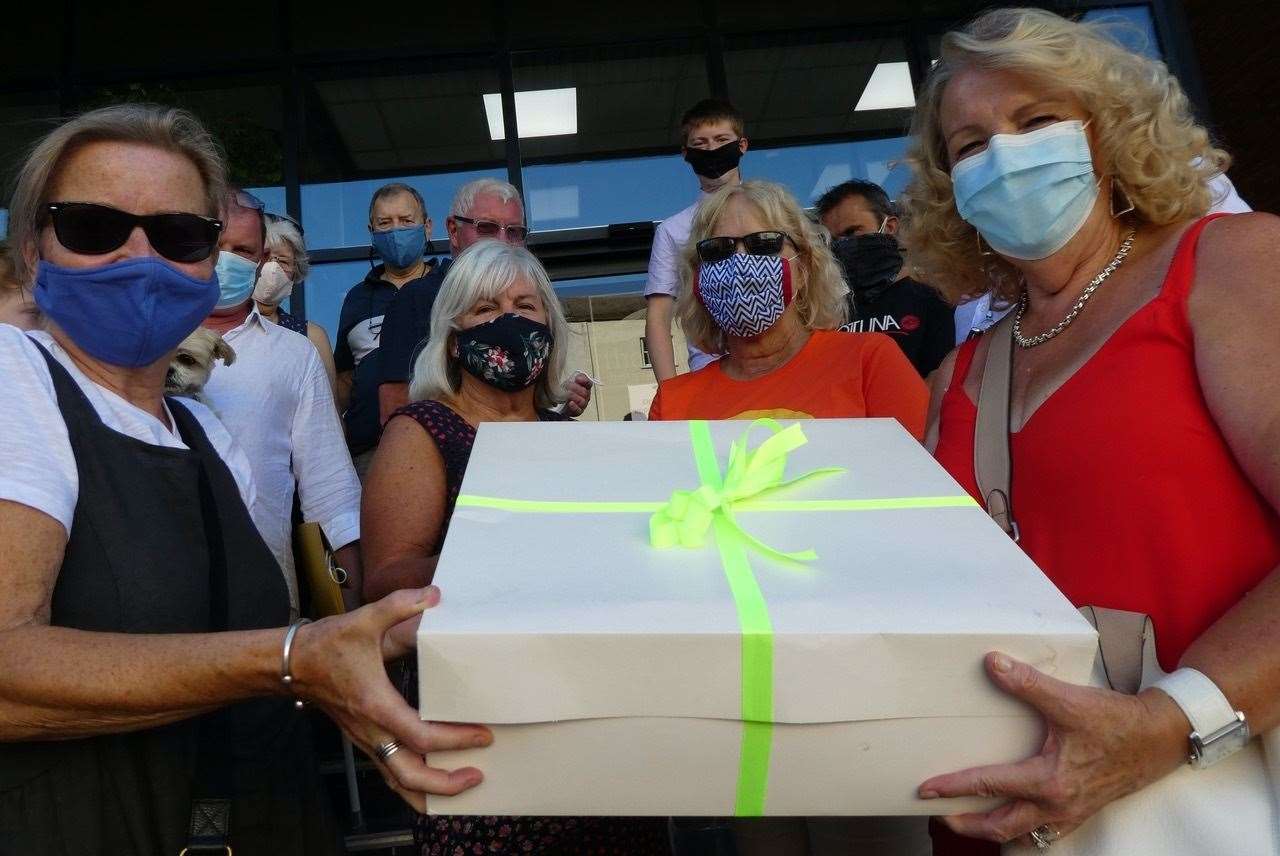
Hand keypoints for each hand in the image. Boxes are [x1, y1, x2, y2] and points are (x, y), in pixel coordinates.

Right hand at [291, 586, 492, 810]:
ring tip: (460, 788)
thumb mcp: (364, 620)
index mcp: (376, 705)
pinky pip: (389, 771)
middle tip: (478, 776)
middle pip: (409, 776)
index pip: (420, 736)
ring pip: (397, 781)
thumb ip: (399, 605)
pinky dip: (412, 783)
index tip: (483, 734)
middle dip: (445, 784)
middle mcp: (371, 730)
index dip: (454, 740)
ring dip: (429, 792)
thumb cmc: (327, 645)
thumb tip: (433, 595)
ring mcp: (366, 739)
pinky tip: (432, 783)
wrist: (292, 663)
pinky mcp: (364, 739)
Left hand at [563, 372, 592, 416]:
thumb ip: (573, 377)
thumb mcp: (568, 381)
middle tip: (567, 386)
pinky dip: (574, 407)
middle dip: (575, 388)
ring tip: (567, 394)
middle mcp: (586, 396)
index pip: (588, 383)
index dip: (584, 380)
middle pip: (585, 392)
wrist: (559, 402)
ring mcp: (583, 404)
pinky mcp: (578, 412)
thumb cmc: (565, 390)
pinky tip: (570, 403)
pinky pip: (578, 410)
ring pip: (582, 401)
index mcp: (585, 387)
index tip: (577, 379)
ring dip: (573, 397)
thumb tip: (576, 377)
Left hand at [918, 652, 1187, 846]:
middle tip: (939, 813)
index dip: (954, 787)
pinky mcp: (1081, 808)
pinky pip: (1045, 830)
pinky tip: (1014, 817)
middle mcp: (1057, 804)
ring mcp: (1070, 811)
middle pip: (1000, 826)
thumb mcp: (1070, 700)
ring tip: (968, 819)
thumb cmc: (1117, 722)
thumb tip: (993, 664)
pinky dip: (1022, 828)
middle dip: (967, 823)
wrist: (1160, 738)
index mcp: (1049, 781)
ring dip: (992, 829)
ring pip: (1022, 832)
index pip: (989, 785)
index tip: (927, 789)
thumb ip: (1028, 684)